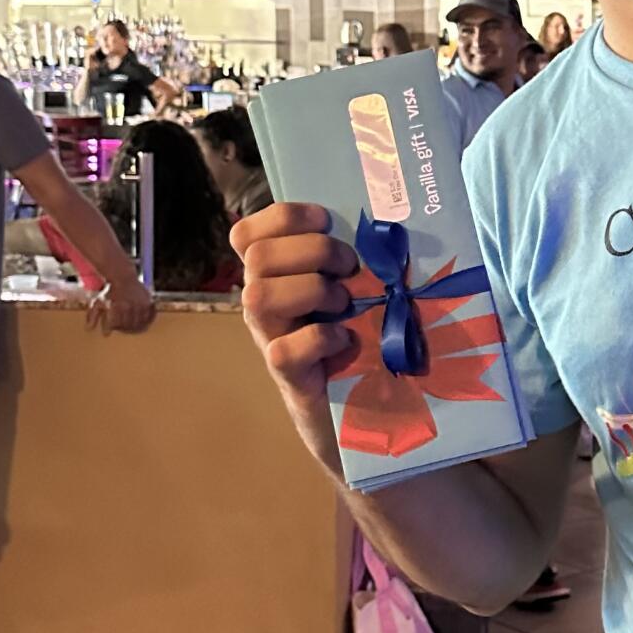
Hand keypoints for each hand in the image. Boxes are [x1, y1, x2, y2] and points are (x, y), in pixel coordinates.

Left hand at [87, 277, 156, 335]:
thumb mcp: (98, 302)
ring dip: (133, 328)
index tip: (107, 330)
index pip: (115, 325)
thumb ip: (92, 316)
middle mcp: (131, 305)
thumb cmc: (110, 292)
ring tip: (127, 326)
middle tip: (118, 327)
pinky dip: (145, 322)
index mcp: (119, 306)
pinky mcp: (149, 304)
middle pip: (127, 327)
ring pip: (139, 325)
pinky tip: (140, 322)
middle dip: (122, 329)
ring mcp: (141, 305)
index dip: (110, 329)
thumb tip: (88, 329)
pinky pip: (149, 319)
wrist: (123, 277)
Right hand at [233, 202, 356, 458]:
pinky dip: (319, 338)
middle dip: (312, 251)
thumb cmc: (365, 341)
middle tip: (348, 268)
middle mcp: (266, 307)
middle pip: (256, 257)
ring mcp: (272, 341)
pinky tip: (345, 341)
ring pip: (257, 297)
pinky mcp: (290, 378)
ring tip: (344, 304)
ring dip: (310, 290)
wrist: (368, 415)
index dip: (282, 217)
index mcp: (278, 278)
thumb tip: (386, 223)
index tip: (326, 220)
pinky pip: (283, 350)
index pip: (247, 234)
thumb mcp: (356, 292)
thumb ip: (352, 260)